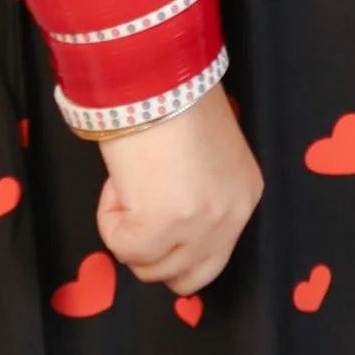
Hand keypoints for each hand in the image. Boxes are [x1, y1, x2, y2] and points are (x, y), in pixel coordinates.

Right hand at [94, 86, 263, 292]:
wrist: (156, 76)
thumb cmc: (174, 100)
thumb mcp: (205, 154)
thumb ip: (199, 191)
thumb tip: (166, 214)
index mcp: (244, 195)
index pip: (212, 256)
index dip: (175, 241)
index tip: (155, 207)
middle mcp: (230, 216)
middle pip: (187, 277)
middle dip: (155, 254)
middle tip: (138, 211)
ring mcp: (199, 225)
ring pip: (149, 269)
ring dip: (129, 232)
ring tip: (130, 183)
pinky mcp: (161, 226)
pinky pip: (121, 248)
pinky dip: (109, 219)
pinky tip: (120, 181)